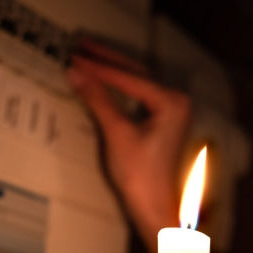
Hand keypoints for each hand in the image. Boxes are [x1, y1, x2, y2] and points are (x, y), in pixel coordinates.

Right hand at [66, 51, 190, 239]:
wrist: (153, 207)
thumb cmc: (140, 175)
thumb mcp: (116, 133)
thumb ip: (98, 99)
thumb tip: (76, 72)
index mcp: (172, 102)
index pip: (129, 77)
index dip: (100, 67)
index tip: (75, 56)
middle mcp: (177, 101)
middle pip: (136, 73)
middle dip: (107, 60)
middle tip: (80, 45)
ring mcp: (173, 110)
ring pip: (138, 81)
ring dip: (113, 69)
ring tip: (88, 55)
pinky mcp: (164, 121)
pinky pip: (139, 94)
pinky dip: (120, 86)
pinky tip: (104, 79)